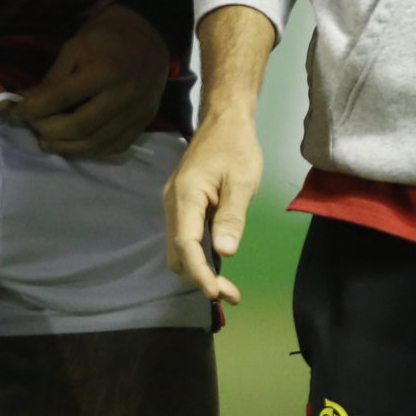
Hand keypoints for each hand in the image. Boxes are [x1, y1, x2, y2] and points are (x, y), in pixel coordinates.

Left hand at [19, 6, 167, 157]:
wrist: (151, 32)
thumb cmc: (108, 35)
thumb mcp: (76, 46)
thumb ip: (53, 78)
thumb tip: (27, 102)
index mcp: (104, 71)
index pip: (60, 98)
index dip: (32, 108)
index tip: (14, 112)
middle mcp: (123, 95)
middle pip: (79, 127)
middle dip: (48, 130)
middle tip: (33, 126)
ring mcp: (137, 112)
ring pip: (96, 142)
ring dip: (66, 147)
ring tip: (48, 141)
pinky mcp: (145, 121)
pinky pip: (115, 146)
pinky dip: (91, 150)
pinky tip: (76, 143)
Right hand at [162, 104, 260, 304]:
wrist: (224, 120)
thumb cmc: (236, 147)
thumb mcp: (242, 181)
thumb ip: (232, 216)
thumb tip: (224, 253)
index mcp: (186, 196)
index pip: (187, 245)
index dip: (200, 273)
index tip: (216, 293)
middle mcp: (173, 204)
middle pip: (178, 253)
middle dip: (200, 278)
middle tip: (230, 295)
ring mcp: (175, 204)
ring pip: (179, 249)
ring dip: (199, 270)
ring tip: (227, 287)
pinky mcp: (182, 205)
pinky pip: (185, 238)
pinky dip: (199, 256)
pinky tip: (218, 262)